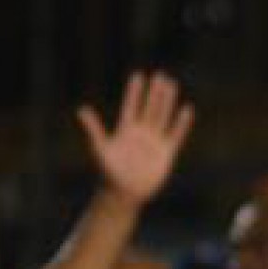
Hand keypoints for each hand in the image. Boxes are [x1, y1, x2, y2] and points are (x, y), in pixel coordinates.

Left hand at [76, 73, 194, 206]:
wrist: (124, 193)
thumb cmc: (108, 172)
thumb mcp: (99, 148)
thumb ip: (93, 128)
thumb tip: (82, 110)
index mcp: (125, 129)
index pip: (131, 106)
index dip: (134, 92)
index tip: (139, 76)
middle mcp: (140, 133)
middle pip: (149, 108)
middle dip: (154, 93)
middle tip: (161, 75)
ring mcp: (154, 142)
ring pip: (162, 117)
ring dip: (167, 102)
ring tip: (172, 86)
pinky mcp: (166, 153)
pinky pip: (176, 135)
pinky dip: (181, 124)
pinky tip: (186, 110)